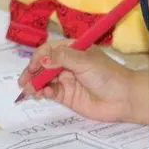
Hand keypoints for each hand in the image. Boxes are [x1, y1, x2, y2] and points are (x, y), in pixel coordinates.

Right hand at [17, 42, 148, 123]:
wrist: (123, 98)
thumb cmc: (107, 75)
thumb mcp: (85, 61)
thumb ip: (62, 59)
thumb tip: (42, 59)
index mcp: (74, 50)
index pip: (50, 49)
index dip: (39, 57)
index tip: (34, 66)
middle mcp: (68, 64)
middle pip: (43, 65)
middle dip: (32, 72)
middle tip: (24, 81)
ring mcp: (67, 80)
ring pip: (44, 80)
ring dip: (35, 84)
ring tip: (32, 90)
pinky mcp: (67, 96)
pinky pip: (50, 92)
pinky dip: (44, 93)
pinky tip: (44, 94)